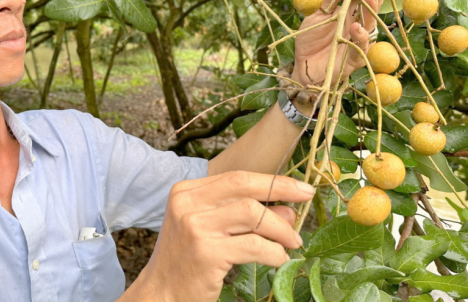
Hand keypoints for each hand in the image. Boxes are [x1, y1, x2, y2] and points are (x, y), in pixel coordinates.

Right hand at [131, 171, 315, 301]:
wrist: (160, 294)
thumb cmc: (187, 261)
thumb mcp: (212, 230)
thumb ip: (244, 216)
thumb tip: (288, 211)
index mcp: (185, 192)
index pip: (235, 177)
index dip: (271, 180)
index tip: (299, 187)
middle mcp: (187, 203)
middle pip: (244, 187)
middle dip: (282, 190)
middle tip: (307, 199)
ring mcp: (195, 226)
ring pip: (252, 214)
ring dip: (280, 229)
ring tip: (292, 242)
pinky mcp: (206, 252)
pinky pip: (253, 246)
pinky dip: (273, 252)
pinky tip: (279, 259)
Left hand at [292, 0, 396, 87]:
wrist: (303, 67)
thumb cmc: (311, 39)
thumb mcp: (317, 11)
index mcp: (351, 11)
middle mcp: (358, 23)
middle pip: (374, 2)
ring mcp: (358, 40)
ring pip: (369, 23)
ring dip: (371, 8)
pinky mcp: (354, 59)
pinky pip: (360, 47)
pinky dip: (359, 37)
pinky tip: (356, 27)